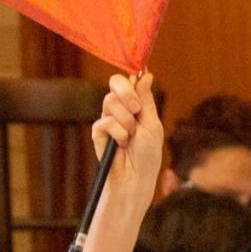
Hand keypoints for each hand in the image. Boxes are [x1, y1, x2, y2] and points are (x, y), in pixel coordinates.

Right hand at [91, 72, 162, 192]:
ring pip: (110, 101)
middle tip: (135, 110)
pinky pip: (104, 121)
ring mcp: (108, 118)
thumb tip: (146, 74)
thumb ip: (146, 99)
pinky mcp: (98, 131)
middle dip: (127, 94)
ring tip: (130, 136)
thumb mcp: (152, 123)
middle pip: (115, 82)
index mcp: (136, 104)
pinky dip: (117, 133)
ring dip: (125, 120)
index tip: (140, 82)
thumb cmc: (147, 153)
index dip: (132, 79)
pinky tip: (121, 144)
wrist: (135, 177)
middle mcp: (121, 108)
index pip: (129, 80)